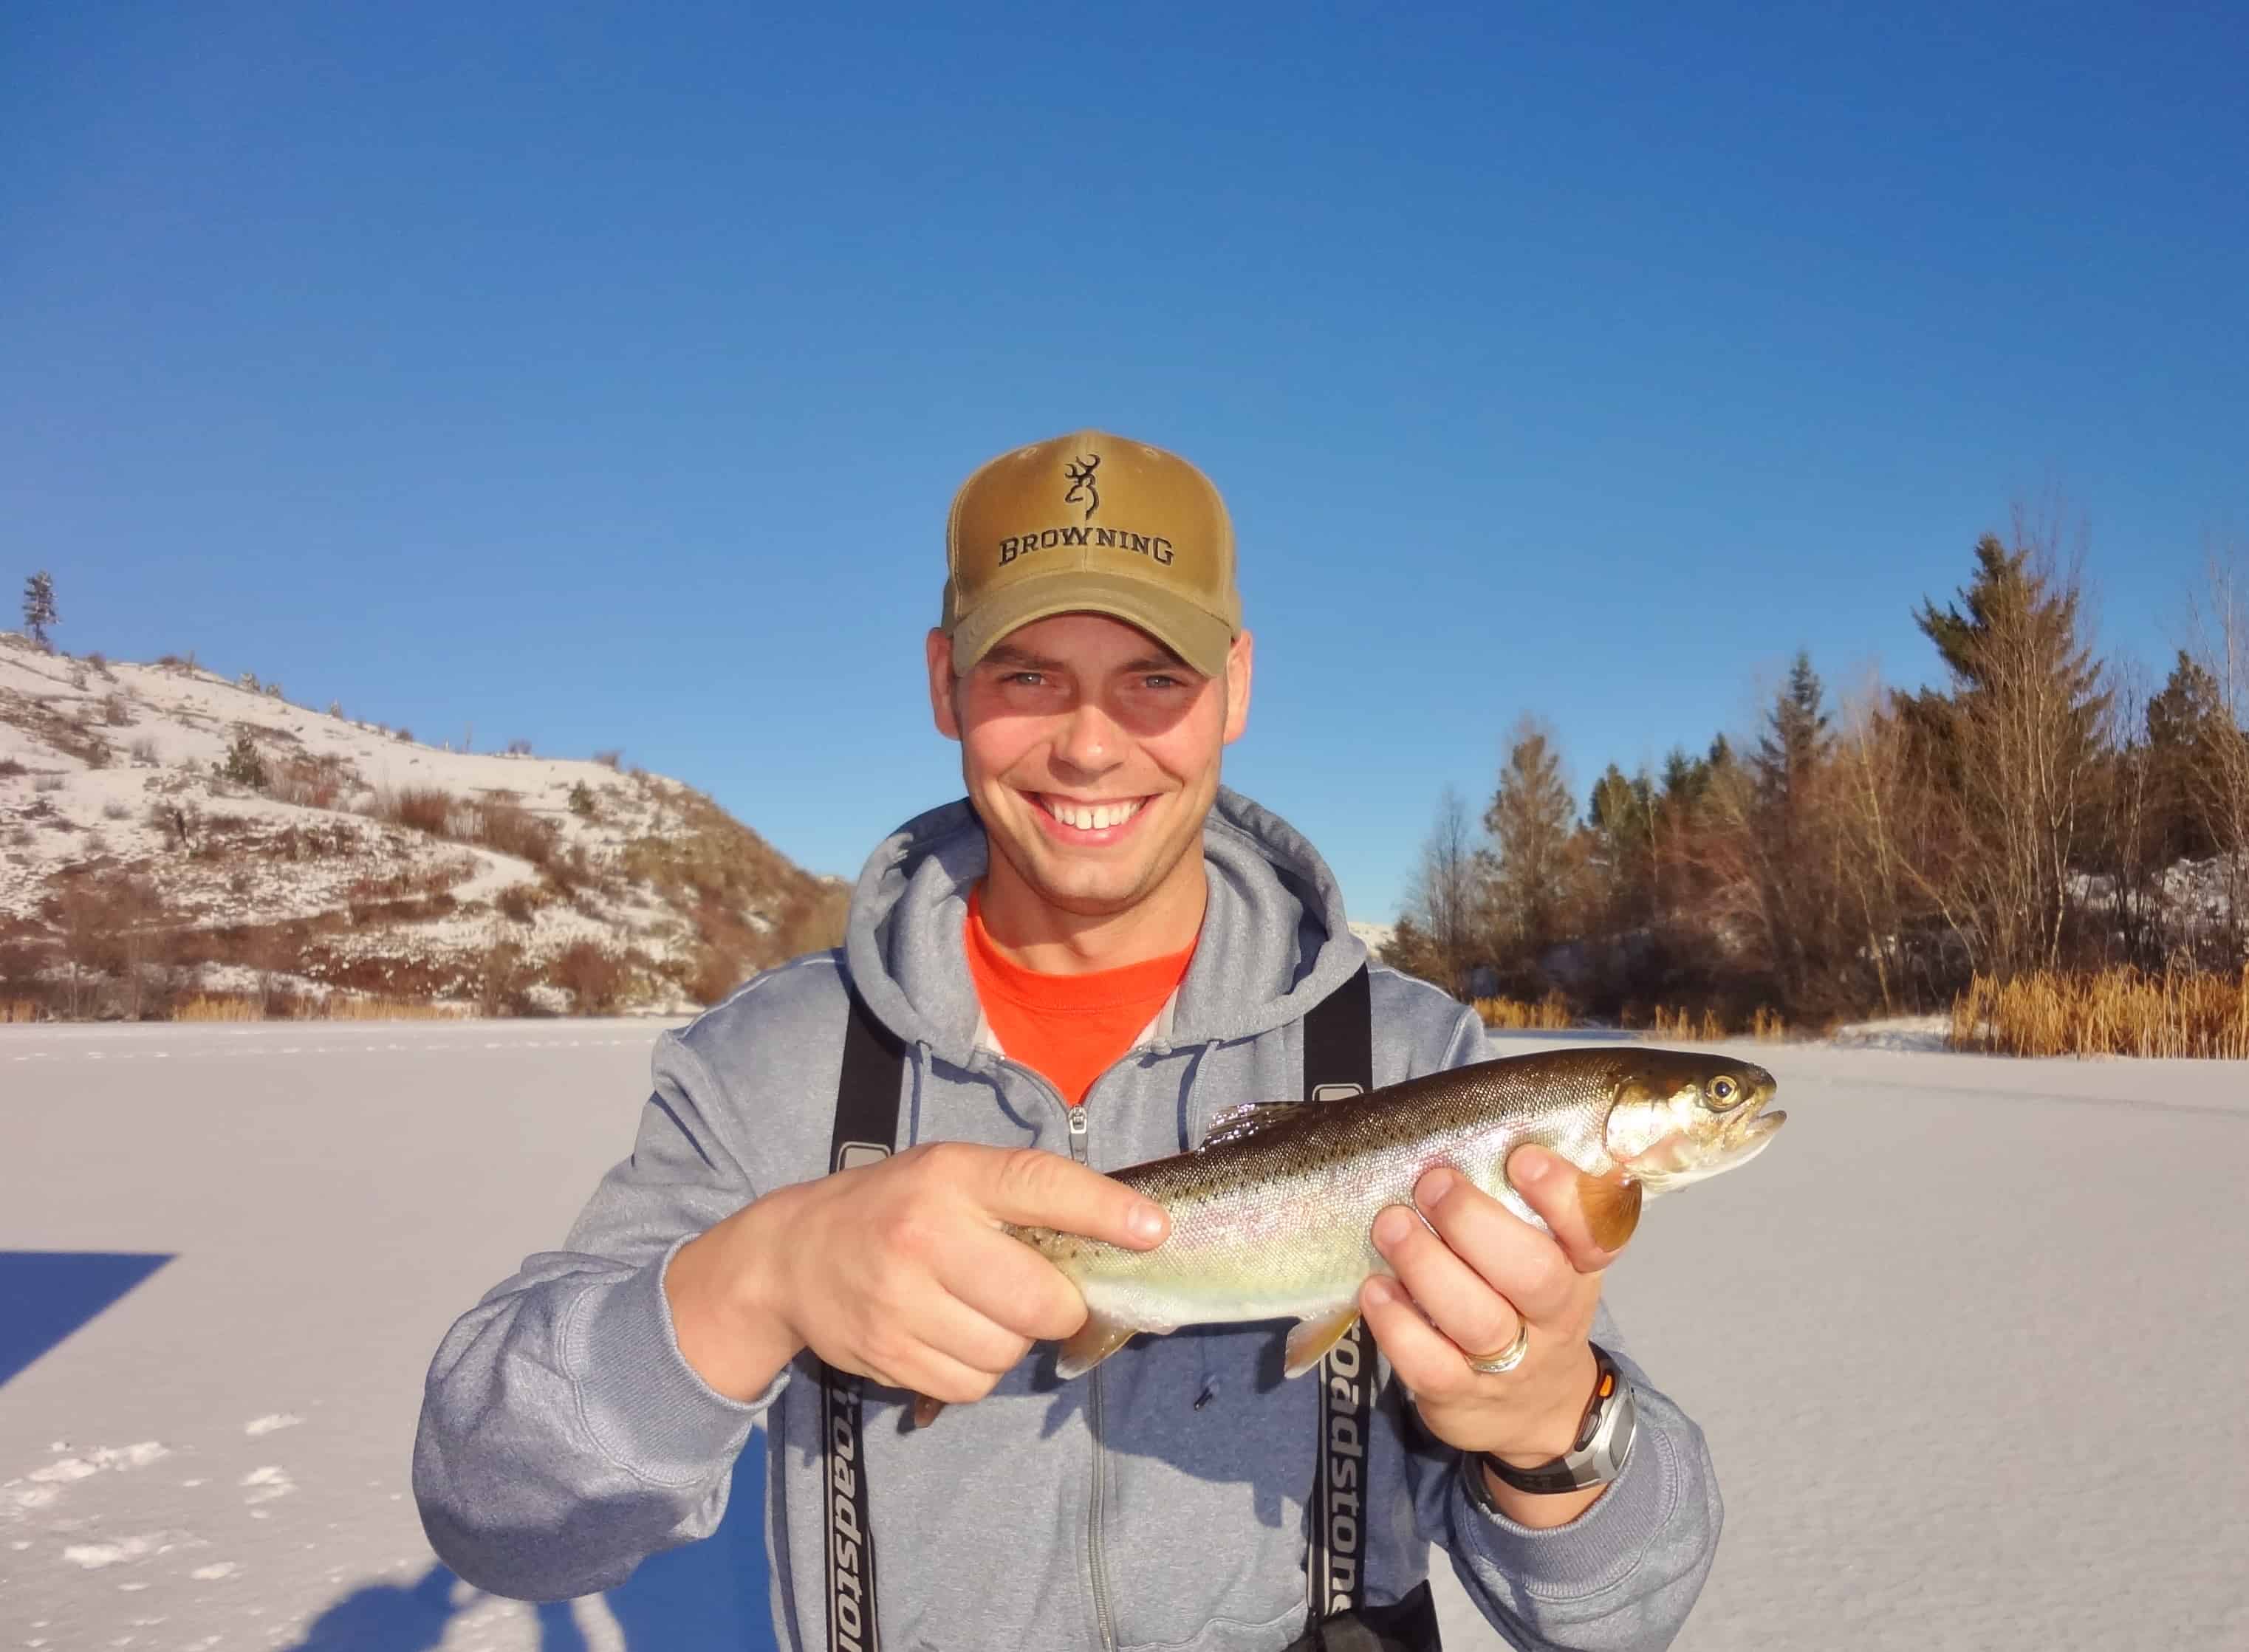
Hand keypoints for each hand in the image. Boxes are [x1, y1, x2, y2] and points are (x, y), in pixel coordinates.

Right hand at [665, 1142, 1168, 1407]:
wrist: (789, 1257)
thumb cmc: (893, 1209)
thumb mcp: (952, 1177)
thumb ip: (1023, 1199)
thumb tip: (1120, 1236)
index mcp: (952, 1176)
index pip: (1041, 1185)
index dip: (1103, 1210)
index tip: (1152, 1231)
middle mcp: (926, 1234)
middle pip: (1039, 1299)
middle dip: (1057, 1308)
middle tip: (1040, 1298)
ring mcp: (901, 1299)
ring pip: (1008, 1351)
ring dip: (1010, 1341)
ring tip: (975, 1311)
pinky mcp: (887, 1353)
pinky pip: (972, 1386)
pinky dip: (975, 1371)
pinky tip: (948, 1337)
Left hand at [1359, 1144, 1621, 1465]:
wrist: (1539, 1410)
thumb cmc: (1526, 1302)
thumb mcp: (1547, 1254)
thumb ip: (1522, 1204)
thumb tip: (1464, 1129)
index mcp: (1579, 1268)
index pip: (1595, 1232)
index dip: (1564, 1195)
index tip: (1522, 1157)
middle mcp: (1555, 1316)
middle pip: (1533, 1274)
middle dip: (1475, 1222)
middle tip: (1432, 1183)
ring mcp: (1512, 1364)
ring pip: (1479, 1319)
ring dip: (1428, 1266)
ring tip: (1390, 1225)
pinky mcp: (1463, 1398)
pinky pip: (1430, 1365)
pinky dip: (1398, 1325)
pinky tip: (1375, 1289)